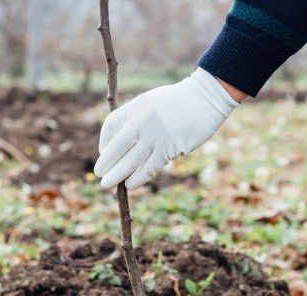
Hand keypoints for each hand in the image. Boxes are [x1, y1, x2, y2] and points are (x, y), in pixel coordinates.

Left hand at [94, 68, 238, 189]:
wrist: (206, 98)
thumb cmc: (180, 101)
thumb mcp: (152, 102)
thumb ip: (139, 119)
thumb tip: (126, 143)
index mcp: (135, 107)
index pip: (110, 127)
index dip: (104, 143)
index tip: (104, 153)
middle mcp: (141, 121)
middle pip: (116, 148)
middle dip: (106, 164)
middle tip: (100, 176)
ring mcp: (155, 135)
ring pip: (130, 161)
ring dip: (117, 176)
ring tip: (107, 185)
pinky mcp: (170, 148)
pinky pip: (149, 168)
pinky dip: (138, 179)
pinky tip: (130, 185)